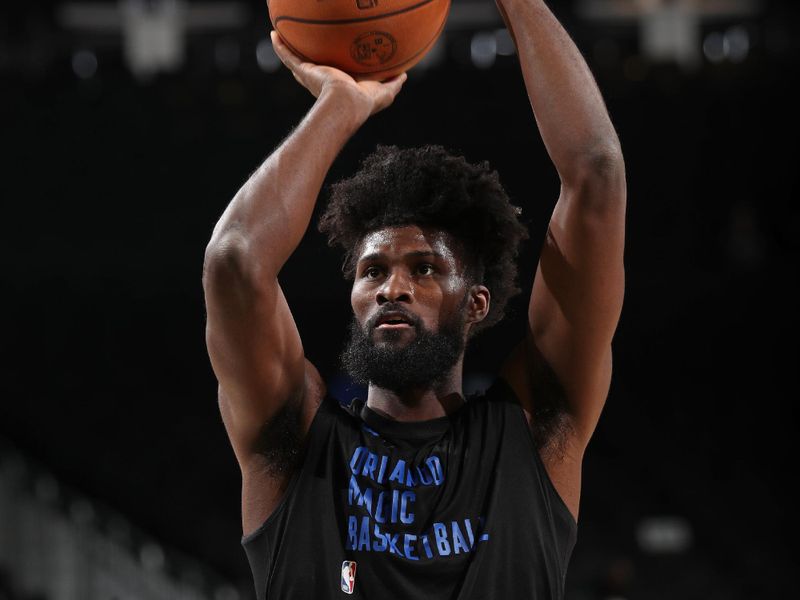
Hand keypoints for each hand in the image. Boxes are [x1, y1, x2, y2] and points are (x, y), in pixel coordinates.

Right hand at [270, 31, 406, 119]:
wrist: (347, 103)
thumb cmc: (365, 102)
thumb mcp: (385, 91)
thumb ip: (394, 83)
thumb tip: (405, 75)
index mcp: (339, 86)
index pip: (332, 77)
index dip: (330, 70)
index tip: (331, 60)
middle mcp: (322, 81)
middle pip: (310, 69)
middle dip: (306, 60)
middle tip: (304, 47)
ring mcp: (311, 76)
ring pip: (296, 61)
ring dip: (287, 49)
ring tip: (281, 35)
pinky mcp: (304, 72)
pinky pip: (289, 56)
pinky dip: (280, 46)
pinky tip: (274, 33)